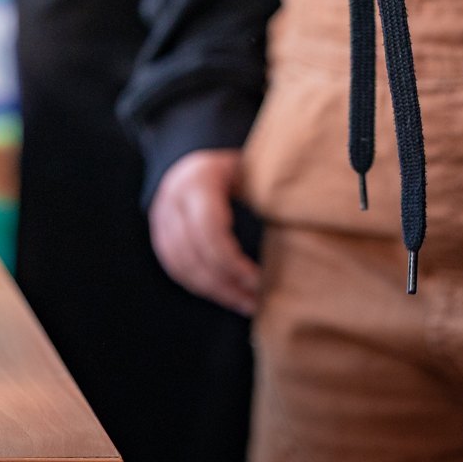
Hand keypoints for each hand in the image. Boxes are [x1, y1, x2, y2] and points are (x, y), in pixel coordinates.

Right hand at [148, 148, 260, 315]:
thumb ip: (269, 195)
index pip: (210, 233)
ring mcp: (160, 216)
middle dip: (226, 285)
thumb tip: (304, 222)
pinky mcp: (158, 233)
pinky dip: (200, 286)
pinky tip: (225, 295)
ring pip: (181, 266)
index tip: (260, 281)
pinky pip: (175, 267)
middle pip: (194, 254)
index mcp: (198, 181)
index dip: (233, 263)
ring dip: (214, 291)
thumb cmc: (238, 167)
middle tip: (256, 302)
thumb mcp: (254, 170)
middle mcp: (172, 199)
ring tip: (246, 304)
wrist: (198, 157)